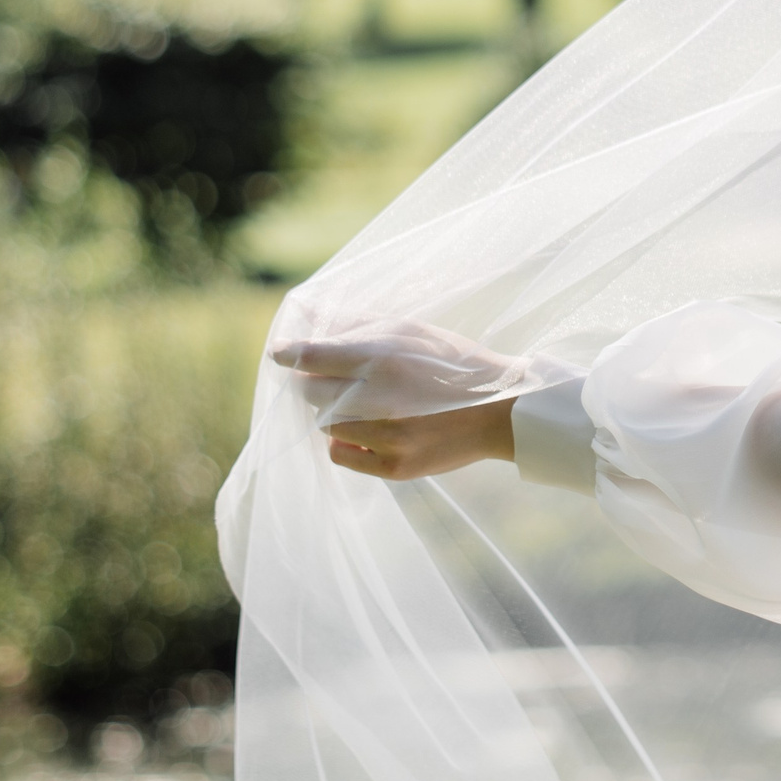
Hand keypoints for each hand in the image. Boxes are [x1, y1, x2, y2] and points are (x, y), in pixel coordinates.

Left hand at [270, 313, 531, 479]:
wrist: (501, 410)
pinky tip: (364, 430)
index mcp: (383, 357)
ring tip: (358, 404)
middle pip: (312, 392)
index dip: (288, 353)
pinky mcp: (395, 466)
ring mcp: (387, 436)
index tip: (279, 353)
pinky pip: (340, 455)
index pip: (312, 356)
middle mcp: (380, 397)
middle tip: (329, 379)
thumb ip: (358, 325)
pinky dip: (344, 442)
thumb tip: (311, 314)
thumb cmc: (452, 363)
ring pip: (324, 424)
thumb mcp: (410, 330)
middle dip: (314, 383)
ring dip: (331, 412)